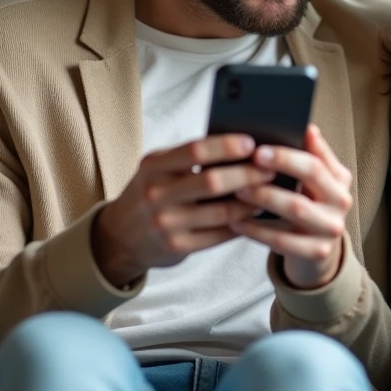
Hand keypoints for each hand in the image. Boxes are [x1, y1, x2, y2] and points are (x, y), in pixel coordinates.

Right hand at [91, 134, 275, 288]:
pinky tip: (255, 214)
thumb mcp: (157, 168)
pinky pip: (219, 234)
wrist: (120, 236)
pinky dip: (241, 223)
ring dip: (251, 202)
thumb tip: (239, 145)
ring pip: (221, 212)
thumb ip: (188, 157)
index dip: (225, 146)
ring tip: (269, 191)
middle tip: (271, 168)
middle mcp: (156, 194)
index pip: (194, 151)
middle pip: (212, 181)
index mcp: (153, 166)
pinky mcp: (177, 247)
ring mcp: (166, 223)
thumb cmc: (150, 192)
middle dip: (247, 174)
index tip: (251, 143)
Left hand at [230, 125, 352, 289]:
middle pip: (310, 179)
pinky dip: (257, 229)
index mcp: (340, 178)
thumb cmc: (307, 203)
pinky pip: (282, 240)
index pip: (315, 160)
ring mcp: (331, 228)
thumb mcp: (312, 179)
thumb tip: (306, 127)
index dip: (287, 154)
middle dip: (278, 168)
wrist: (316, 249)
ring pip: (295, 208)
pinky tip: (236, 221)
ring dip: (264, 197)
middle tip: (247, 165)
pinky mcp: (317, 251)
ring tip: (237, 190)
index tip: (259, 149)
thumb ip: (309, 154)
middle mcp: (341, 201)